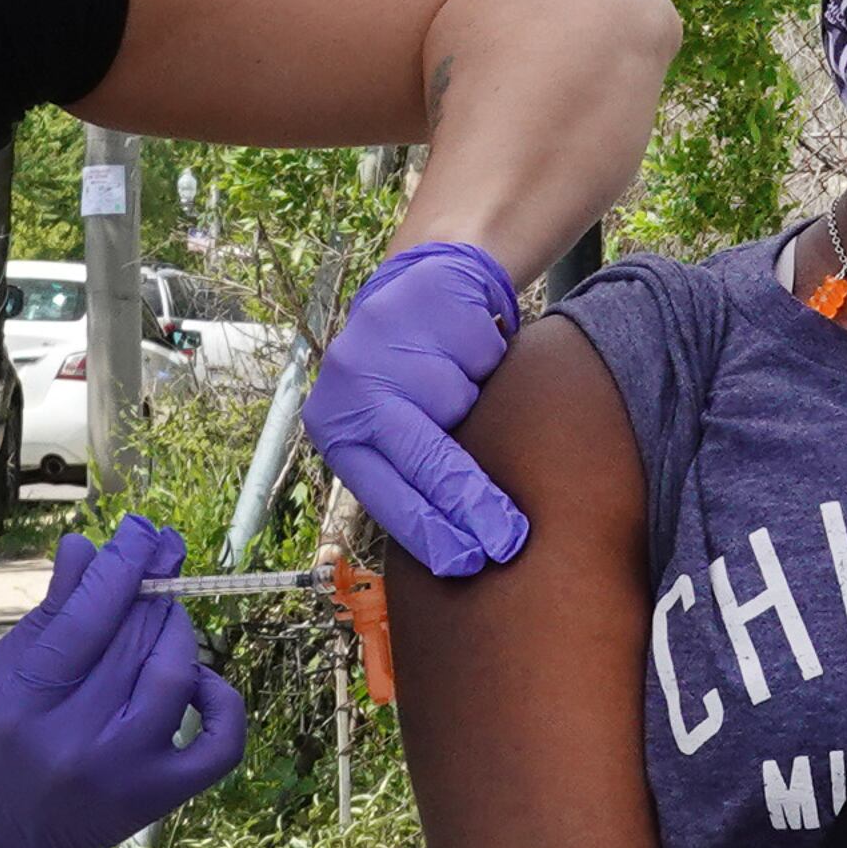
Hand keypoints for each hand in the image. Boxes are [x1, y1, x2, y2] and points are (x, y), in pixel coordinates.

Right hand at [0, 517, 248, 847]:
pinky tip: (198, 680)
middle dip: (154, 587)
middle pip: (132, 642)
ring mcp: (125, 771)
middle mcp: (75, 739)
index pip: (85, 618)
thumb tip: (88, 548)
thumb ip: (50, 614)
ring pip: (173, 677)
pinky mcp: (161, 795)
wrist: (0, 842)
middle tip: (164, 552)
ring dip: (176, 632)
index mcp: (23, 703)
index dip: (120, 568)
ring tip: (163, 615)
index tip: (141, 533)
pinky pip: (218, 741)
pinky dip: (220, 699)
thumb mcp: (3, 676)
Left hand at [305, 242, 528, 578]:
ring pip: (461, 405)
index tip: (468, 563)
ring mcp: (387, 343)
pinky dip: (489, 363)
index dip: (431, 532)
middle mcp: (351, 386)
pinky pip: (481, 358)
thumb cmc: (410, 376)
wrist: (423, 284)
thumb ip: (411, 472)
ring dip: (482, 409)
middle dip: (468, 503)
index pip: (389, 493)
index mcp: (338, 428)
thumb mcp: (391, 428)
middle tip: (508, 540)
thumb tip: (459, 548)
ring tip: (472, 391)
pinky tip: (474, 354)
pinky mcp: (427, 306)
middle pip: (423, 458)